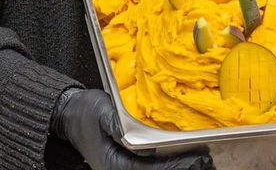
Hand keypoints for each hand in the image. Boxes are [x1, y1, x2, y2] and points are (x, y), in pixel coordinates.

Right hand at [52, 88, 212, 169]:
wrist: (69, 114)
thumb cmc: (85, 111)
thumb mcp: (100, 111)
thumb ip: (116, 124)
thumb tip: (137, 140)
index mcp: (113, 164)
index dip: (175, 166)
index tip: (196, 159)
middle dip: (181, 169)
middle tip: (206, 161)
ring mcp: (123, 168)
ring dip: (177, 167)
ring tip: (201, 162)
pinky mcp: (128, 163)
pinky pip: (151, 167)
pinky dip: (169, 164)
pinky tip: (185, 159)